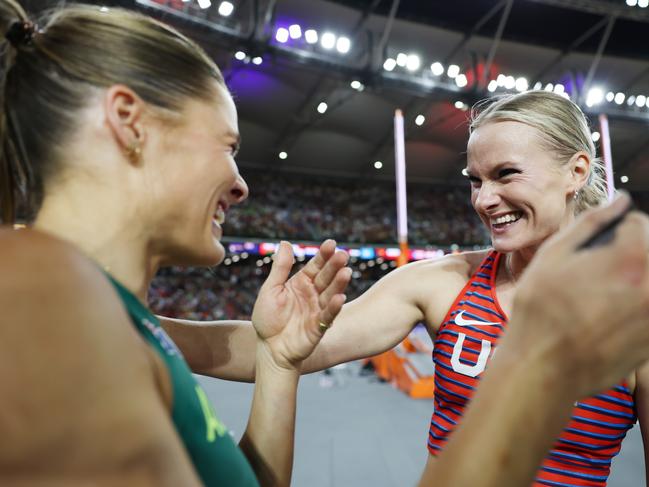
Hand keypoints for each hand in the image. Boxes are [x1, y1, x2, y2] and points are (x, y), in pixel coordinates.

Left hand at [251, 240, 350, 370]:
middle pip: (326, 277)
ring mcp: (318, 309)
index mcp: (301, 283)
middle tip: (343, 255)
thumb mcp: (271, 289)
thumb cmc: (268, 318)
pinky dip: (334, 306)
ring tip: (346, 272)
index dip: (323, 255)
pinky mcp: (320, 326)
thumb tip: (285, 242)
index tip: (331, 243)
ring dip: (339, 283)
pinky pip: (328, 314)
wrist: (269, 348)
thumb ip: (280, 268)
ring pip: (331, 293)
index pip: (315, 265)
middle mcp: (313, 294)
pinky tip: (340, 297)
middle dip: (335, 266)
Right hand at [504, 193, 648, 398]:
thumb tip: (621, 200)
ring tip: (603, 292)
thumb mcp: (554, 255)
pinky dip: (636, 304)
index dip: (616, 227)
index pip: (639, 222)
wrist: (544, 366)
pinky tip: (607, 315)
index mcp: (631, 257)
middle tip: (599, 268)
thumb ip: (592, 222)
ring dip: (633, 277)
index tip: (598, 243)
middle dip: (629, 251)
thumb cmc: (541, 308)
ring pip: (648, 279)